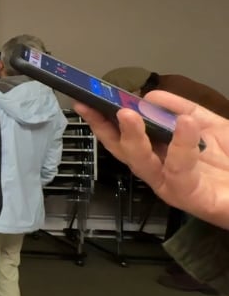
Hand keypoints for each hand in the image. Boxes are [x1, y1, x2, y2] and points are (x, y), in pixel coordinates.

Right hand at [74, 92, 228, 228]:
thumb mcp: (210, 125)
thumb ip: (181, 108)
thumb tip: (149, 96)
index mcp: (160, 156)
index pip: (123, 139)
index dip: (102, 122)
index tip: (85, 102)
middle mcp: (161, 173)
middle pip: (124, 153)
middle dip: (107, 130)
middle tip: (96, 107)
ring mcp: (174, 187)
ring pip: (144, 165)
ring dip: (134, 138)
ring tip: (129, 113)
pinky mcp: (193, 198)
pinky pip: (182, 171)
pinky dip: (181, 145)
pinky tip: (184, 124)